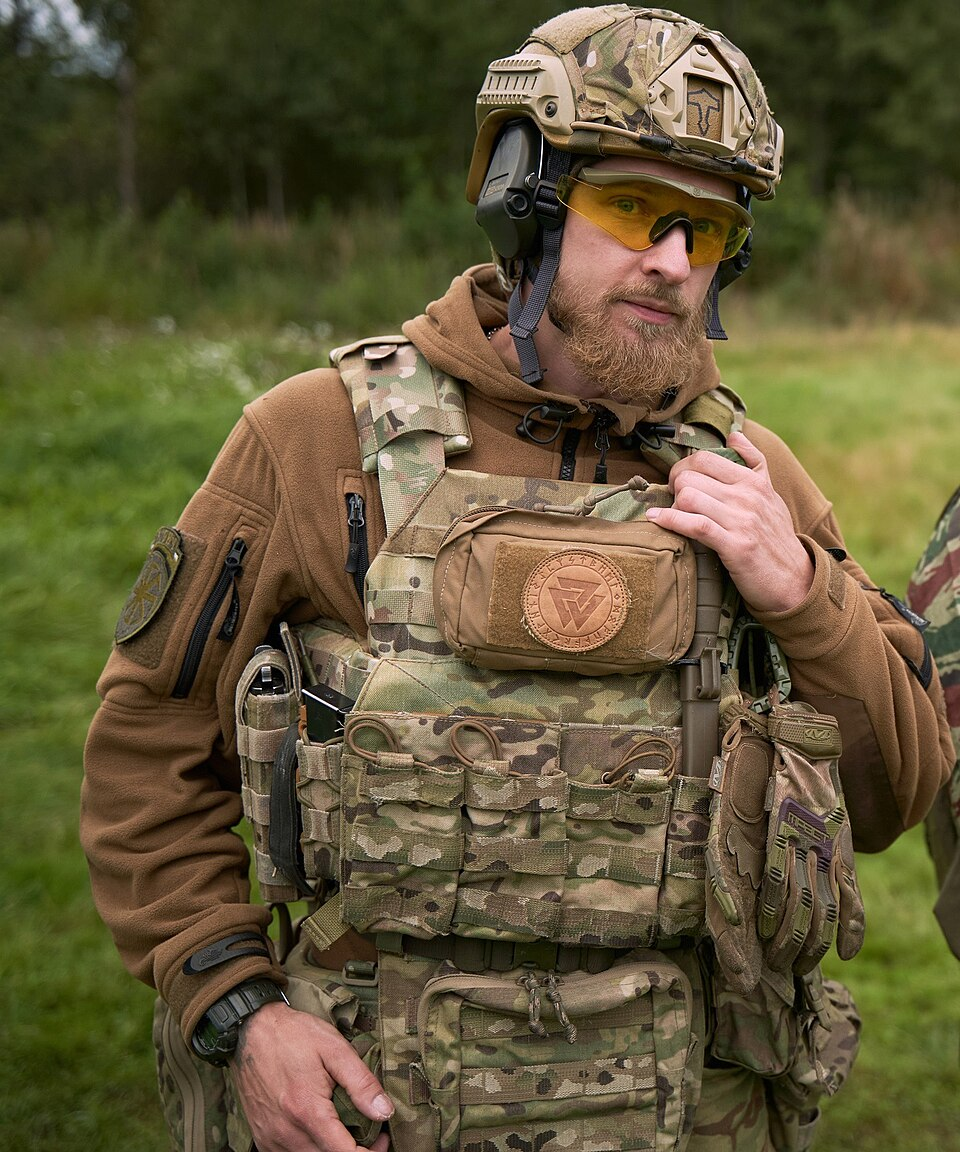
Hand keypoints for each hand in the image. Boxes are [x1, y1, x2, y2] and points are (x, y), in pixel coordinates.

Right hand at [230, 1001, 392, 1151]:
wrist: (251, 1030)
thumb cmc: (294, 1035)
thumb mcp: (335, 1048)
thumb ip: (361, 1083)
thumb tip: (384, 1112)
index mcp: (308, 1111)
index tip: (382, 1138)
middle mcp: (287, 1132)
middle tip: (369, 1134)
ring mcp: (271, 1138)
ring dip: (331, 1151)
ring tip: (345, 1131)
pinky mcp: (262, 1138)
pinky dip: (310, 1150)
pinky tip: (320, 1132)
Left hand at [646, 431, 813, 613]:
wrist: (795, 579)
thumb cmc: (775, 536)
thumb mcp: (771, 494)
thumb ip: (754, 462)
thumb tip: (735, 434)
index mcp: (754, 481)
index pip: (705, 458)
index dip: (683, 469)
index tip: (679, 483)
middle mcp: (748, 496)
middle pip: (691, 476)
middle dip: (674, 487)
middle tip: (674, 501)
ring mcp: (742, 521)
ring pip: (689, 497)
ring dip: (673, 506)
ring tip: (672, 514)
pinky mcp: (734, 546)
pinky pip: (694, 525)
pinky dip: (669, 520)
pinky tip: (656, 520)